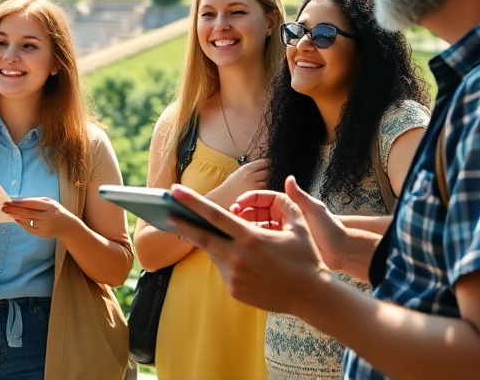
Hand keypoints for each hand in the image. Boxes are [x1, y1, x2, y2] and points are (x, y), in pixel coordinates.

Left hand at [2, 197, 77, 238]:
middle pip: (28, 214)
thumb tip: (19, 201)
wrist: (67, 226)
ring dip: (15, 216)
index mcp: (50, 207)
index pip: (32, 205)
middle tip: (4, 207)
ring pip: (27, 222)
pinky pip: (28, 228)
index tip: (9, 201)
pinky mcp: (42, 234)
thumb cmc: (56, 210)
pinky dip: (21, 223)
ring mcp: (44, 227)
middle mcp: (47, 218)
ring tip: (7, 212)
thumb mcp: (49, 202)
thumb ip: (35, 201)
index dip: (20, 203)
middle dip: (14, 210)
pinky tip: (15, 218)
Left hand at [167, 184, 331, 316]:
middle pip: (201, 237)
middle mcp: (238, 257)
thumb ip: (283, 203)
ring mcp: (234, 276)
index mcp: (250, 238)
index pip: (214, 215)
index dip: (193, 202)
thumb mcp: (298, 225)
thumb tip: (279, 184)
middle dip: (181, 224)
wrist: (312, 296)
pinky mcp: (234, 290)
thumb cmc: (306, 257)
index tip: (175, 191)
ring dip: (215, 245)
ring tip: (229, 242)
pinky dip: (227, 262)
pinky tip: (245, 263)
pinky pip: (224, 270)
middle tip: (167, 214)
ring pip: (214, 254)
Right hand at [205, 158, 269, 207]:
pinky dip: (266, 191)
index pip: (264, 162)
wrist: (221, 200)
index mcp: (247, 168)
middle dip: (269, 175)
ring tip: (263, 187)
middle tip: (266, 179)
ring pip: (269, 181)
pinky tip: (262, 194)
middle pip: (269, 171)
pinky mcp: (256, 195)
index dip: (267, 165)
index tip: (268, 168)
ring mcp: (255, 185)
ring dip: (268, 184)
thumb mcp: (237, 174)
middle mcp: (252, 175)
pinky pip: (266, 191)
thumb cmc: (228, 188)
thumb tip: (260, 168)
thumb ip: (249, 171)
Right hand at [233, 176, 348, 272]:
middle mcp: (282, 216)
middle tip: (232, 218)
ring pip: (256, 226)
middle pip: (255, 211)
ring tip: (235, 231)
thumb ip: (300, 195)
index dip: (248, 199)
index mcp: (287, 204)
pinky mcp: (280, 245)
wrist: (341, 252)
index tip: (237, 204)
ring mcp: (280, 230)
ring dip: (245, 227)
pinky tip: (245, 243)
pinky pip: (262, 241)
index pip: (262, 197)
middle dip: (242, 213)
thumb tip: (289, 178)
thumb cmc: (330, 229)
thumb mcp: (314, 210)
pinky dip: (253, 240)